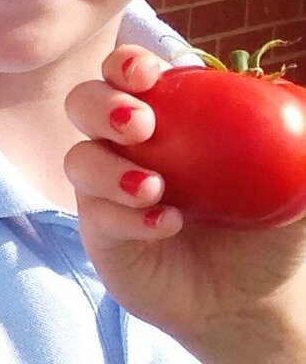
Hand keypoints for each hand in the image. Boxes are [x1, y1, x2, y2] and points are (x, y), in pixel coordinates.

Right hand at [65, 46, 305, 348]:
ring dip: (109, 168)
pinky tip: (165, 224)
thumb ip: (300, 139)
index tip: (148, 75)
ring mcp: (104, 189)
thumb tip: (304, 97)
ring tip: (153, 188)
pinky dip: (126, 216)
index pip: (130, 74)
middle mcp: (126, 146)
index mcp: (167, 117)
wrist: (252, 299)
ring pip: (80, 159)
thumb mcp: (298, 181)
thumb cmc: (273, 231)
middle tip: (141, 126)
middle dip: (101, 104)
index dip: (128, 64)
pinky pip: (95, 214)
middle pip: (84, 102)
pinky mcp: (99, 233)